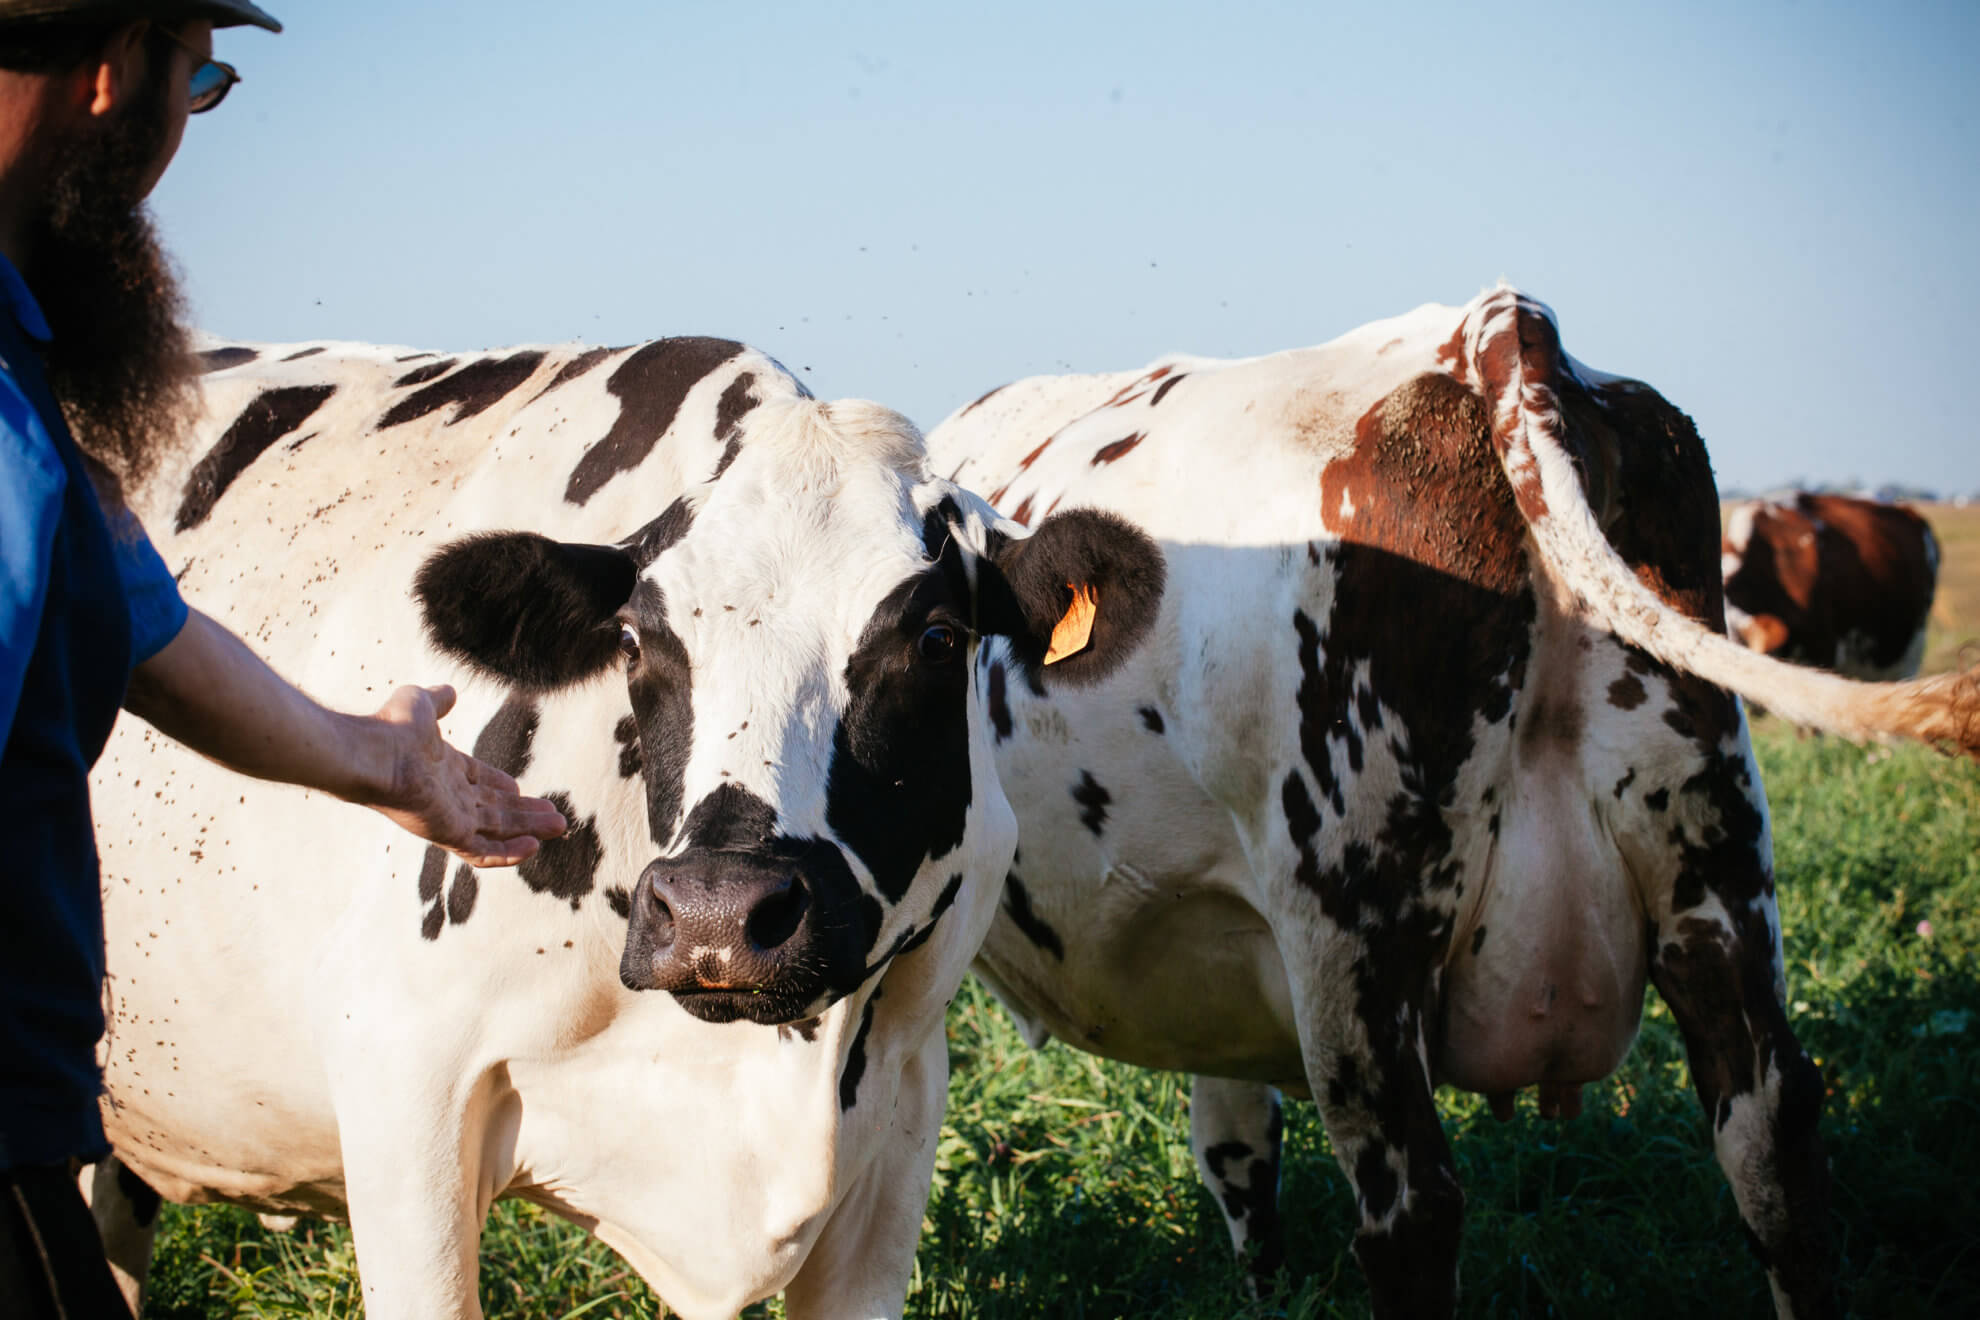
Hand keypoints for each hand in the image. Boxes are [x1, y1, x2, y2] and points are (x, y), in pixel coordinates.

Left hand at [363, 685, 566, 866]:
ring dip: (528, 829)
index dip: (500, 786)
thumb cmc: (391, 727)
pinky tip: (533, 847)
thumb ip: (438, 700)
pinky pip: (482, 850)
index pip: (478, 782)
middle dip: (526, 813)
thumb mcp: (420, 704)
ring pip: (497, 829)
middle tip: (555, 815)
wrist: (372, 753)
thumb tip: (449, 691)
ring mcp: (448, 817)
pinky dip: (508, 853)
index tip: (520, 788)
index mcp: (442, 769)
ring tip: (559, 826)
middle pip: (495, 809)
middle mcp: (447, 796)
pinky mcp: (448, 833)